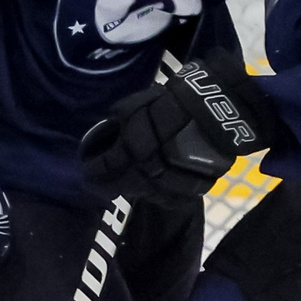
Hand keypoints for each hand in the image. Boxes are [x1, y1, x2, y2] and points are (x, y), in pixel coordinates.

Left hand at [80, 50, 274, 202]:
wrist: (214, 106)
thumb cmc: (171, 100)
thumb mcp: (136, 105)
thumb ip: (119, 122)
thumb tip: (108, 131)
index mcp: (130, 147)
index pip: (104, 167)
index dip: (92, 170)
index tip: (86, 172)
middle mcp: (148, 168)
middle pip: (124, 186)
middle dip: (108, 187)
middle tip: (99, 188)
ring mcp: (172, 180)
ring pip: (149, 195)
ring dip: (136, 192)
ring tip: (129, 189)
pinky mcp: (195, 186)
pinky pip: (175, 199)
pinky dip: (164, 198)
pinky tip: (156, 193)